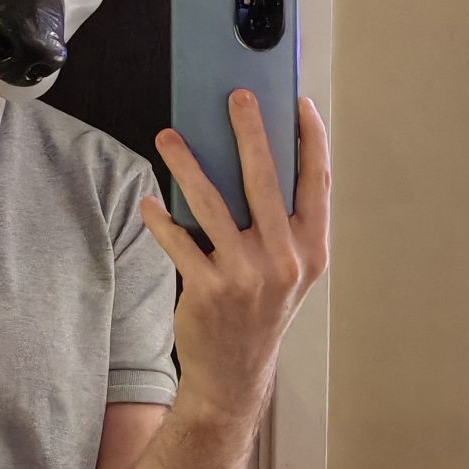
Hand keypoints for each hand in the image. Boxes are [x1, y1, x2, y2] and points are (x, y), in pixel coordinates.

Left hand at [140, 94, 329, 426]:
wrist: (235, 372)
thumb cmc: (262, 312)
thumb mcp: (291, 271)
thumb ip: (284, 224)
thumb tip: (257, 161)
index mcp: (311, 249)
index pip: (318, 182)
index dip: (311, 139)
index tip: (299, 103)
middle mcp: (285, 260)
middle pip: (266, 180)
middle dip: (250, 131)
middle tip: (236, 96)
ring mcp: (247, 275)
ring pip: (213, 203)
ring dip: (187, 164)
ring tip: (169, 136)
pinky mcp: (209, 289)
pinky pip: (180, 241)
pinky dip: (161, 219)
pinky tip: (150, 201)